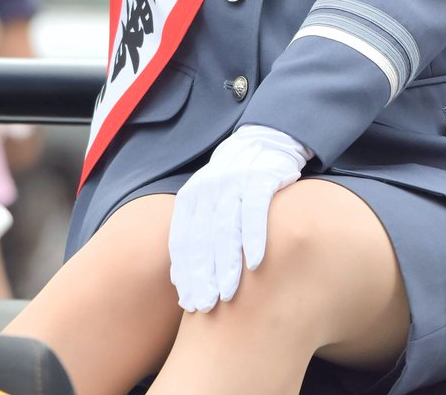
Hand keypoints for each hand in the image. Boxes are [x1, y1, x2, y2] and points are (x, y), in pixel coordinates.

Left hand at [168, 124, 312, 311]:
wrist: (266, 140)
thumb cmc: (235, 182)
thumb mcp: (208, 201)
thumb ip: (195, 234)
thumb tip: (179, 282)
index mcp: (192, 196)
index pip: (184, 240)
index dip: (185, 273)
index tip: (189, 302)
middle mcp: (209, 188)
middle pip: (202, 238)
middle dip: (202, 275)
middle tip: (206, 305)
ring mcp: (234, 181)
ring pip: (226, 228)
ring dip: (226, 263)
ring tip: (228, 292)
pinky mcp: (261, 177)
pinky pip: (256, 211)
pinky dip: (254, 237)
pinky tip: (255, 263)